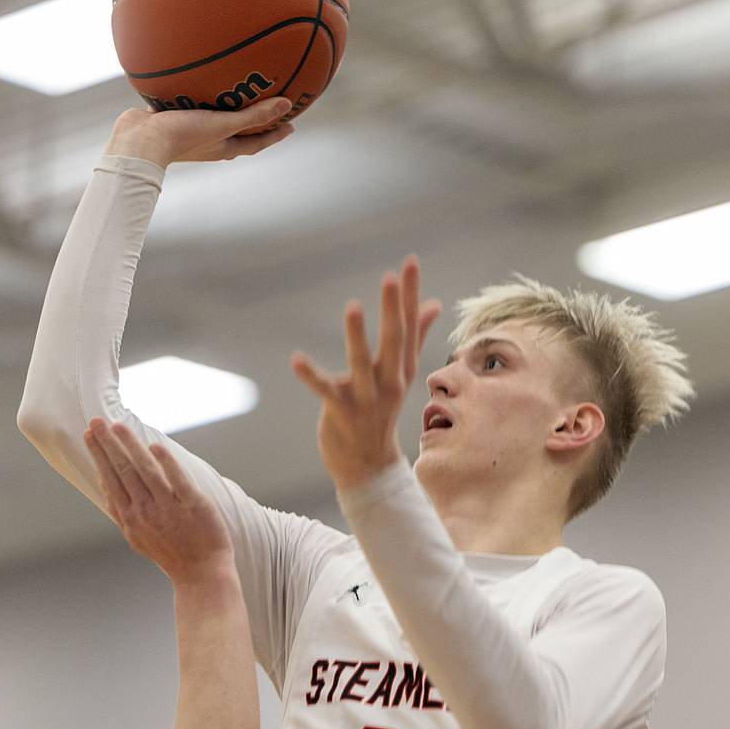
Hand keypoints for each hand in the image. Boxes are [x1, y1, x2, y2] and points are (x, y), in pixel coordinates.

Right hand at [84, 419, 234, 584]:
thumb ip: (122, 512)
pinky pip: (177, 481)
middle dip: (107, 444)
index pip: (110, 479)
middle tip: (96, 420)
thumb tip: (107, 486)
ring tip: (118, 426)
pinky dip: (166, 463)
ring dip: (130, 446)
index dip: (99, 456)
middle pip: (123, 471)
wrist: (201, 574)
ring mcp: (168, 508)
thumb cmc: (171, 553)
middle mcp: (145, 512)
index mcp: (130, 518)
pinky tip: (155, 448)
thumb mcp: (137, 536)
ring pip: (145, 471)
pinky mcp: (194, 505)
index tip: (89, 435)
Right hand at [104, 96, 294, 167]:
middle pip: (237, 130)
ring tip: (234, 87)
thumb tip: (286, 105)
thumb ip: (252, 115)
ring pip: (213, 116)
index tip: (291, 124)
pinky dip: (197, 93)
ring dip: (224, 105)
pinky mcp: (172, 119)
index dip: (274, 134)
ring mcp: (190, 131)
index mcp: (224, 147)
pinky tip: (197, 77)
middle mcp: (209, 141)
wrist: (138, 141)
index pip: (256, 142)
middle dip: (253, 119)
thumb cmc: (182, 136)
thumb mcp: (223, 124)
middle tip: (268, 104)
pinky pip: (190, 103)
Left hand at [291, 256, 442, 489]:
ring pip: (362, 364)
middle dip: (393, 308)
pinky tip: (295, 359)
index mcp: (403, 368)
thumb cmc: (381, 412)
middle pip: (394, 341)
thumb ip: (416, 336)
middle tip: (390, 277)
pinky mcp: (341, 412)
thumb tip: (434, 303)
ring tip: (353, 306)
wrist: (368, 467)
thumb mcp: (401, 374)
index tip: (409, 261)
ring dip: (357, 337)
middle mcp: (390, 381)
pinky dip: (310, 376)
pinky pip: (325, 391)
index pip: (409, 325)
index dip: (409, 294)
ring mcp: (367, 399)